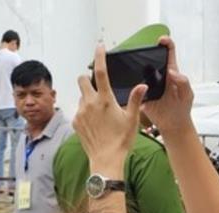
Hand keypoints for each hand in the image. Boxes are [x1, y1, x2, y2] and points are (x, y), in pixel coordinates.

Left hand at [73, 45, 144, 176]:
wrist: (106, 160)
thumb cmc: (121, 141)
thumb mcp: (133, 119)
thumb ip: (136, 100)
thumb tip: (142, 86)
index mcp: (105, 100)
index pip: (101, 72)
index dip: (99, 56)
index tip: (100, 47)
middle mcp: (90, 103)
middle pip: (82, 79)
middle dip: (87, 79)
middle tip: (97, 87)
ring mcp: (80, 112)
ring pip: (81, 96)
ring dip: (88, 98)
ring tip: (100, 113)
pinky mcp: (76, 122)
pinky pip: (79, 111)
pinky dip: (86, 113)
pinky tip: (95, 124)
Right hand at [139, 36, 195, 136]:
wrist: (173, 126)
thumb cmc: (182, 109)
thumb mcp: (188, 95)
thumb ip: (184, 82)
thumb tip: (174, 72)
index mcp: (171, 72)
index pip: (169, 52)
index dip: (165, 42)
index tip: (161, 40)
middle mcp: (158, 75)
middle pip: (151, 58)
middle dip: (146, 52)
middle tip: (141, 52)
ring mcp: (148, 84)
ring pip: (139, 71)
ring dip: (135, 68)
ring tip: (132, 66)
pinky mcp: (140, 94)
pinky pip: (133, 88)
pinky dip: (130, 86)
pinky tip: (130, 86)